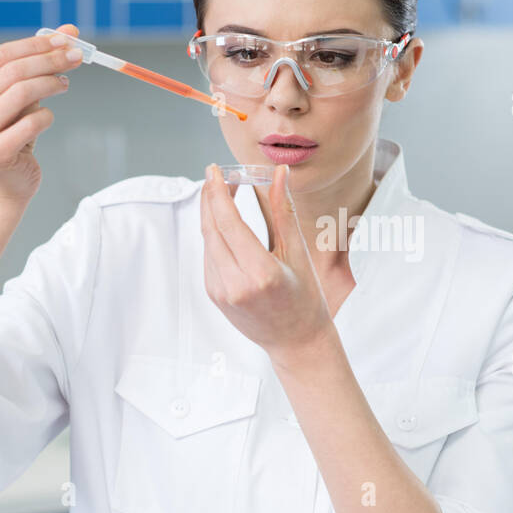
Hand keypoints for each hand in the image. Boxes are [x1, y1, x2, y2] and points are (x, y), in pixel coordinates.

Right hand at [0, 24, 81, 202]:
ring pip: (22, 93)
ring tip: (64, 83)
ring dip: (51, 84)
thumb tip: (69, 31)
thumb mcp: (18, 94)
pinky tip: (46, 119)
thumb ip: (37, 62)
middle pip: (12, 72)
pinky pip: (32, 123)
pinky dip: (47, 117)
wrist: (3, 182)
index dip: (35, 44)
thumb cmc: (11, 132)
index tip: (66, 38)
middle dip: (49, 60)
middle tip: (76, 57)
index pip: (0, 55)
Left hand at [200, 163, 335, 357]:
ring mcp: (220, 292)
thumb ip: (283, 211)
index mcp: (261, 274)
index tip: (215, 171)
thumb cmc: (305, 299)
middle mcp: (235, 285)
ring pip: (207, 241)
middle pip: (211, 229)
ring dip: (211, 214)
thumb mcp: (298, 253)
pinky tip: (226, 222)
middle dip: (210, 197)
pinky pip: (208, 255)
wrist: (296, 342)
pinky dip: (214, 234)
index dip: (217, 193)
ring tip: (224, 193)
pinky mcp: (214, 295)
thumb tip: (278, 174)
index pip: (228, 224)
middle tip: (216, 175)